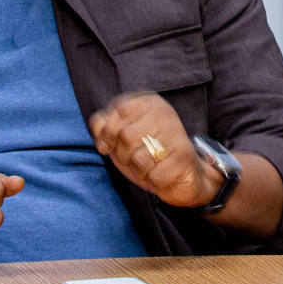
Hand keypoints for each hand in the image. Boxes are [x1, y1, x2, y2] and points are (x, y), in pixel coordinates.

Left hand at [88, 92, 220, 209]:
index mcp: (150, 103)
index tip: (105, 146)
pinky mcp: (184, 157)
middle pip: (127, 136)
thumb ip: (105, 128)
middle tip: (131, 160)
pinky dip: (151, 181)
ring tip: (147, 168)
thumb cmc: (147, 154)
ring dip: (137, 171)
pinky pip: (154, 176)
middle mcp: (166, 113)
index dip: (107, 131)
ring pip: (139, 158)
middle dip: (122, 155)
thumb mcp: (121, 139)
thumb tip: (98, 127)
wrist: (182, 176)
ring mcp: (177, 134)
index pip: (121, 109)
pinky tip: (160, 175)